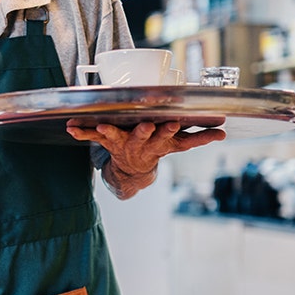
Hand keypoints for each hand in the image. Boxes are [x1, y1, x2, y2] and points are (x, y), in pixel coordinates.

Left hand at [67, 120, 224, 171]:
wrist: (134, 171)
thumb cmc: (157, 148)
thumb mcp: (179, 146)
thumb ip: (199, 138)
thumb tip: (224, 133)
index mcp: (158, 143)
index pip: (166, 137)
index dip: (168, 131)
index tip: (171, 123)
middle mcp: (140, 144)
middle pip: (141, 137)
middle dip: (143, 132)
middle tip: (145, 125)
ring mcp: (122, 143)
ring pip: (115, 137)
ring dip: (107, 132)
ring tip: (100, 126)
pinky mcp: (106, 142)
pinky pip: (92, 136)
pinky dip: (81, 132)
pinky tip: (71, 128)